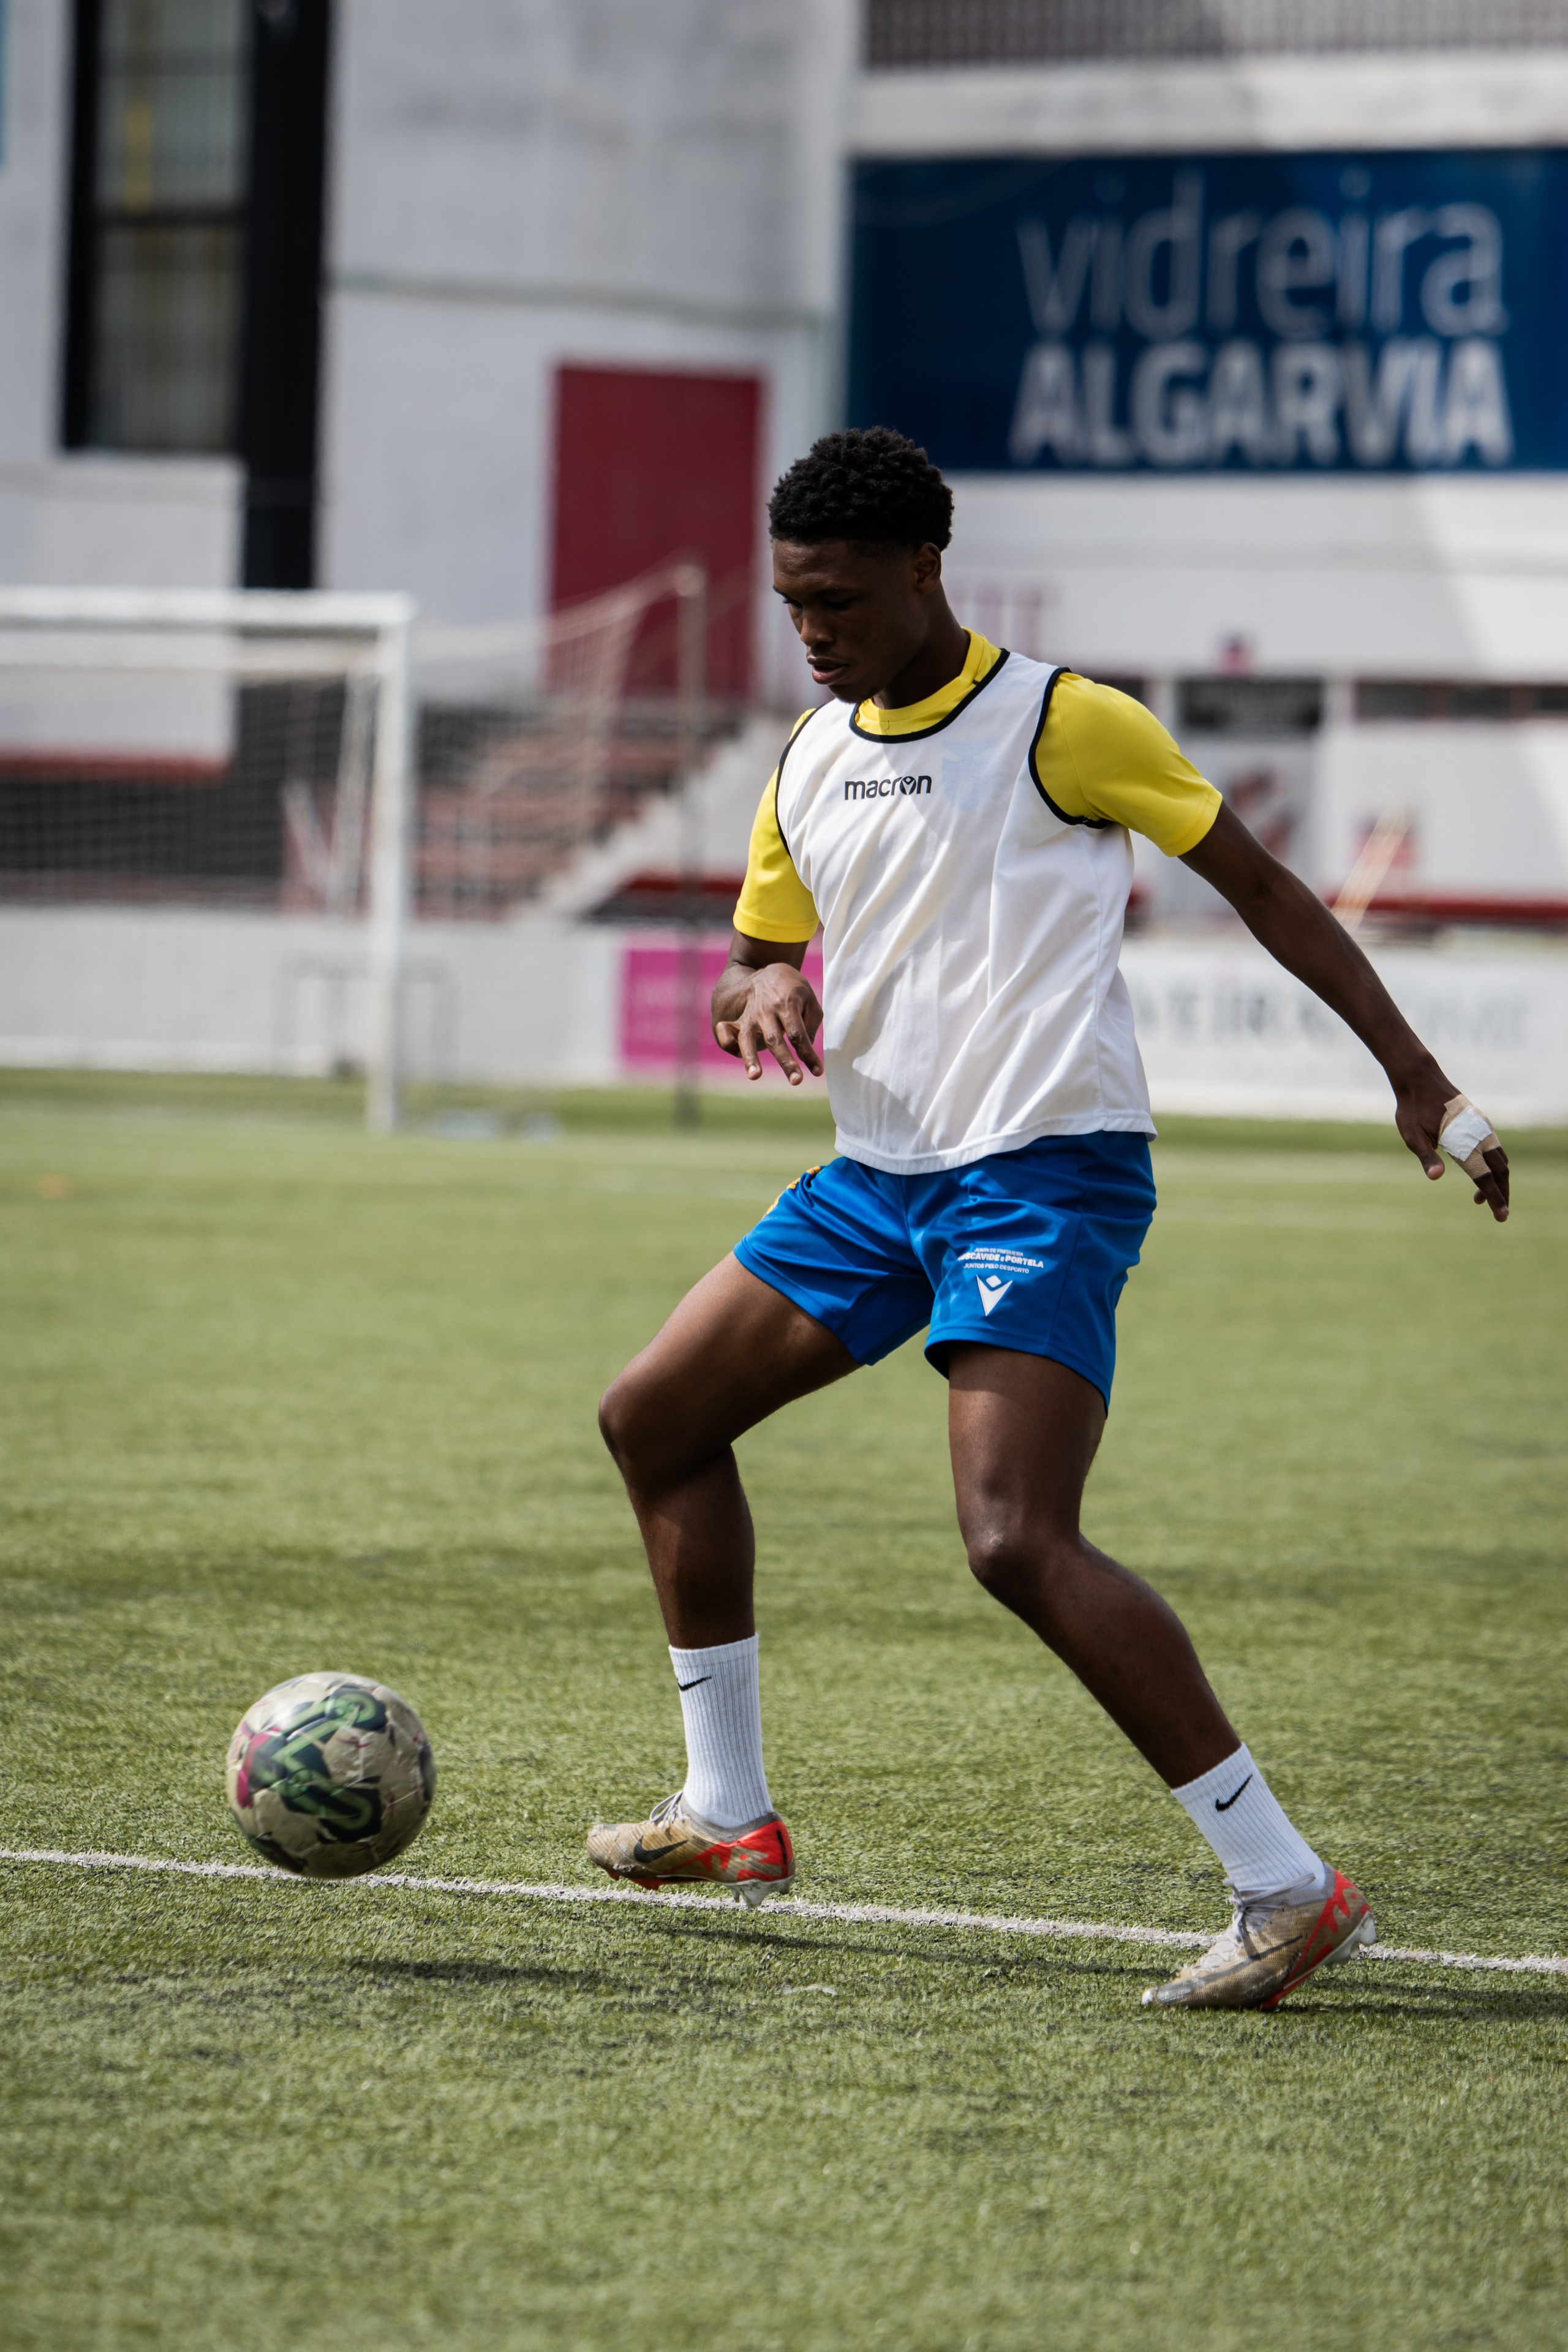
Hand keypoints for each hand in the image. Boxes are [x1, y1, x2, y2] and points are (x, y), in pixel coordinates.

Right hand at [714, 961, 823, 1085]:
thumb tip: (805, 1046)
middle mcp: (766, 1010)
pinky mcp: (739, 1020)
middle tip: (797, 1081)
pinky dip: (727, 1041)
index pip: (798, 1034)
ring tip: (755, 1076)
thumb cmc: (793, 989)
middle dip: (786, 1062)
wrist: (768, 970)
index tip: (818, 1071)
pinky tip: (734, 1052)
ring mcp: (750, 1015)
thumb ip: (811, 1022)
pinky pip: (727, 1031)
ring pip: (747, 1038)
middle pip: (775, 1039)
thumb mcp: (809, 998)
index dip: (808, 1054)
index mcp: (787, 1003)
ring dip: (750, 1058)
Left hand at [1392, 1063, 1509, 1221]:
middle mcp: (1477, 1134)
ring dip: (1498, 1180)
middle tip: (1499, 1214)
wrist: (1420, 1077)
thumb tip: (1436, 1177)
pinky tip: (1481, 1171)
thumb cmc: (1412, 1108)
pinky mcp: (1479, 1122)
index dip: (1495, 1198)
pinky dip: (1494, 1164)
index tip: (1501, 1216)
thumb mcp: (1412, 1135)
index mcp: (1462, 1141)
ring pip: (1500, 1159)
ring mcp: (1481, 1127)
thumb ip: (1426, 1156)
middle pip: (1500, 1170)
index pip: (1484, 1176)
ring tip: (1483, 1197)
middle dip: (1502, 1193)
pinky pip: (1495, 1148)